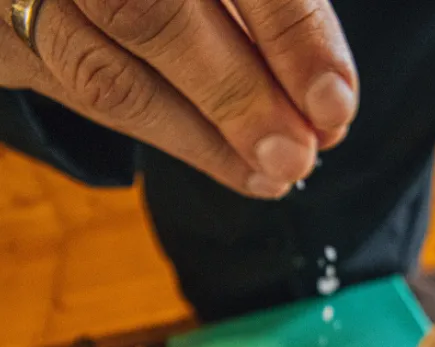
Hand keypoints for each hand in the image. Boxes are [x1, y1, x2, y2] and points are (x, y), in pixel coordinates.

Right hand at [0, 0, 357, 197]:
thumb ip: (268, 11)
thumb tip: (324, 103)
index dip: (290, 30)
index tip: (335, 103)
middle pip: (151, 10)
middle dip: (238, 96)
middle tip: (298, 157)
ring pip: (106, 72)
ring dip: (204, 139)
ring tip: (274, 175)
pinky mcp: (4, 37)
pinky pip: (80, 94)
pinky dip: (168, 137)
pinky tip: (228, 164)